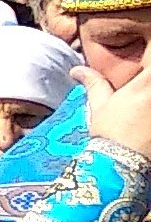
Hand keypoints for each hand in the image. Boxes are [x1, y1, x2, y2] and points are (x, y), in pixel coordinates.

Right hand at [85, 47, 150, 165]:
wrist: (119, 167)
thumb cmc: (110, 136)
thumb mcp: (99, 106)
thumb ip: (94, 83)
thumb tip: (77, 70)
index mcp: (147, 82)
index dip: (150, 54)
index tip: (143, 64)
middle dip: (149, 75)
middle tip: (142, 85)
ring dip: (150, 93)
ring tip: (142, 106)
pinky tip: (146, 119)